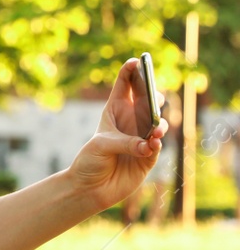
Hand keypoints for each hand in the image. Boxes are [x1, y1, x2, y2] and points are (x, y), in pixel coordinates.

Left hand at [65, 58, 169, 211]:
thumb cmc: (89, 161)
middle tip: (155, 97)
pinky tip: (151, 144)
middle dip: (154, 96)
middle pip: (149, 101)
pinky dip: (156, 144)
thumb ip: (125, 143)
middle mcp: (131, 121)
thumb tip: (149, 145)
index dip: (131, 71)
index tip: (136, 61)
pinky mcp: (149, 156)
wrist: (90, 188)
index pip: (125, 86)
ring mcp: (142, 138)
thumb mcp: (100, 146)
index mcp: (115, 111)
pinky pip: (157, 146)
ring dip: (159, 124)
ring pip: (159, 123)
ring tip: (155, 130)